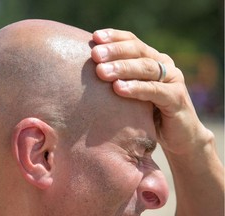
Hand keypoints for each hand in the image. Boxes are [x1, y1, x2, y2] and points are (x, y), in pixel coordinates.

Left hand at [91, 29, 213, 155]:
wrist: (177, 136)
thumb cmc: (148, 113)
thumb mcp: (132, 93)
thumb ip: (118, 80)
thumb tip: (89, 72)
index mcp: (152, 59)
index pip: (132, 41)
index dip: (114, 37)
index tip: (95, 37)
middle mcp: (164, 64)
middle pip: (138, 50)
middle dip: (115, 51)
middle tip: (95, 55)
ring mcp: (173, 79)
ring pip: (146, 68)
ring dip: (123, 68)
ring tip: (101, 71)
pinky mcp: (177, 98)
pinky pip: (155, 90)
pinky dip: (137, 88)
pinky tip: (118, 88)